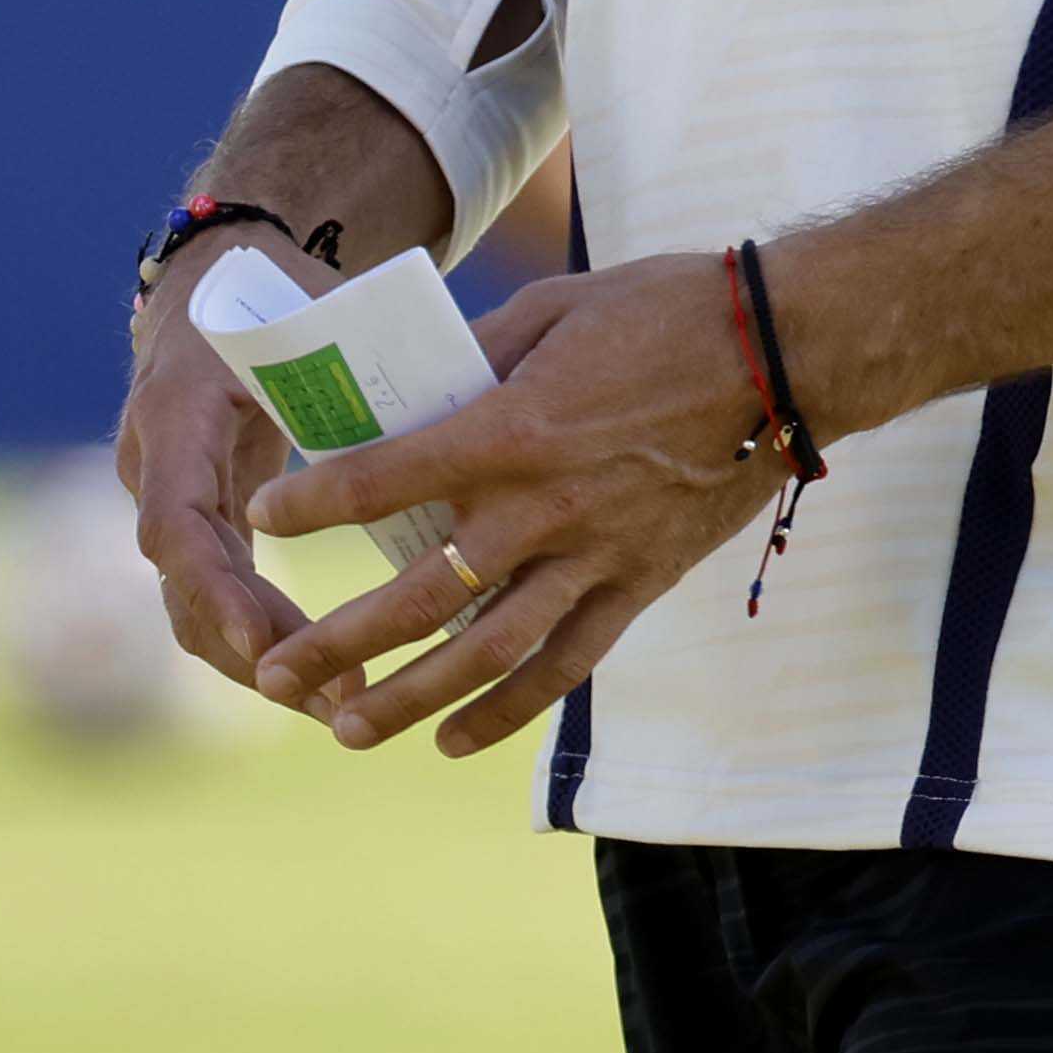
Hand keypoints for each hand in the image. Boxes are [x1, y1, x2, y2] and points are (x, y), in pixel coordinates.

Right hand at [115, 231, 316, 691]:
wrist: (221, 272)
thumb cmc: (280, 287)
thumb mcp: (308, 315)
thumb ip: (355, 369)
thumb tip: (456, 426)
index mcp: (174, 414)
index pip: (176, 524)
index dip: (218, 590)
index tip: (266, 642)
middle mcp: (153, 465)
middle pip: (185, 590)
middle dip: (258, 652)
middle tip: (334, 700)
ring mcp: (168, 497)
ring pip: (196, 610)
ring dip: (266, 664)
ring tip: (345, 709)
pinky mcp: (198, 520)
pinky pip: (218, 597)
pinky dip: (268, 640)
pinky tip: (333, 679)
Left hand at [248, 258, 778, 757]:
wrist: (787, 353)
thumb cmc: (667, 311)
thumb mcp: (555, 310)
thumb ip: (478, 356)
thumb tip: (416, 390)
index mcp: (513, 429)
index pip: (385, 481)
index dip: (314, 504)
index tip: (265, 518)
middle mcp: (543, 509)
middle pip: (420, 598)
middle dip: (338, 642)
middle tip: (271, 675)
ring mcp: (595, 557)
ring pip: (486, 653)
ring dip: (409, 699)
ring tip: (346, 729)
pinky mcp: (639, 584)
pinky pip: (565, 665)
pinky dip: (506, 711)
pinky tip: (452, 741)